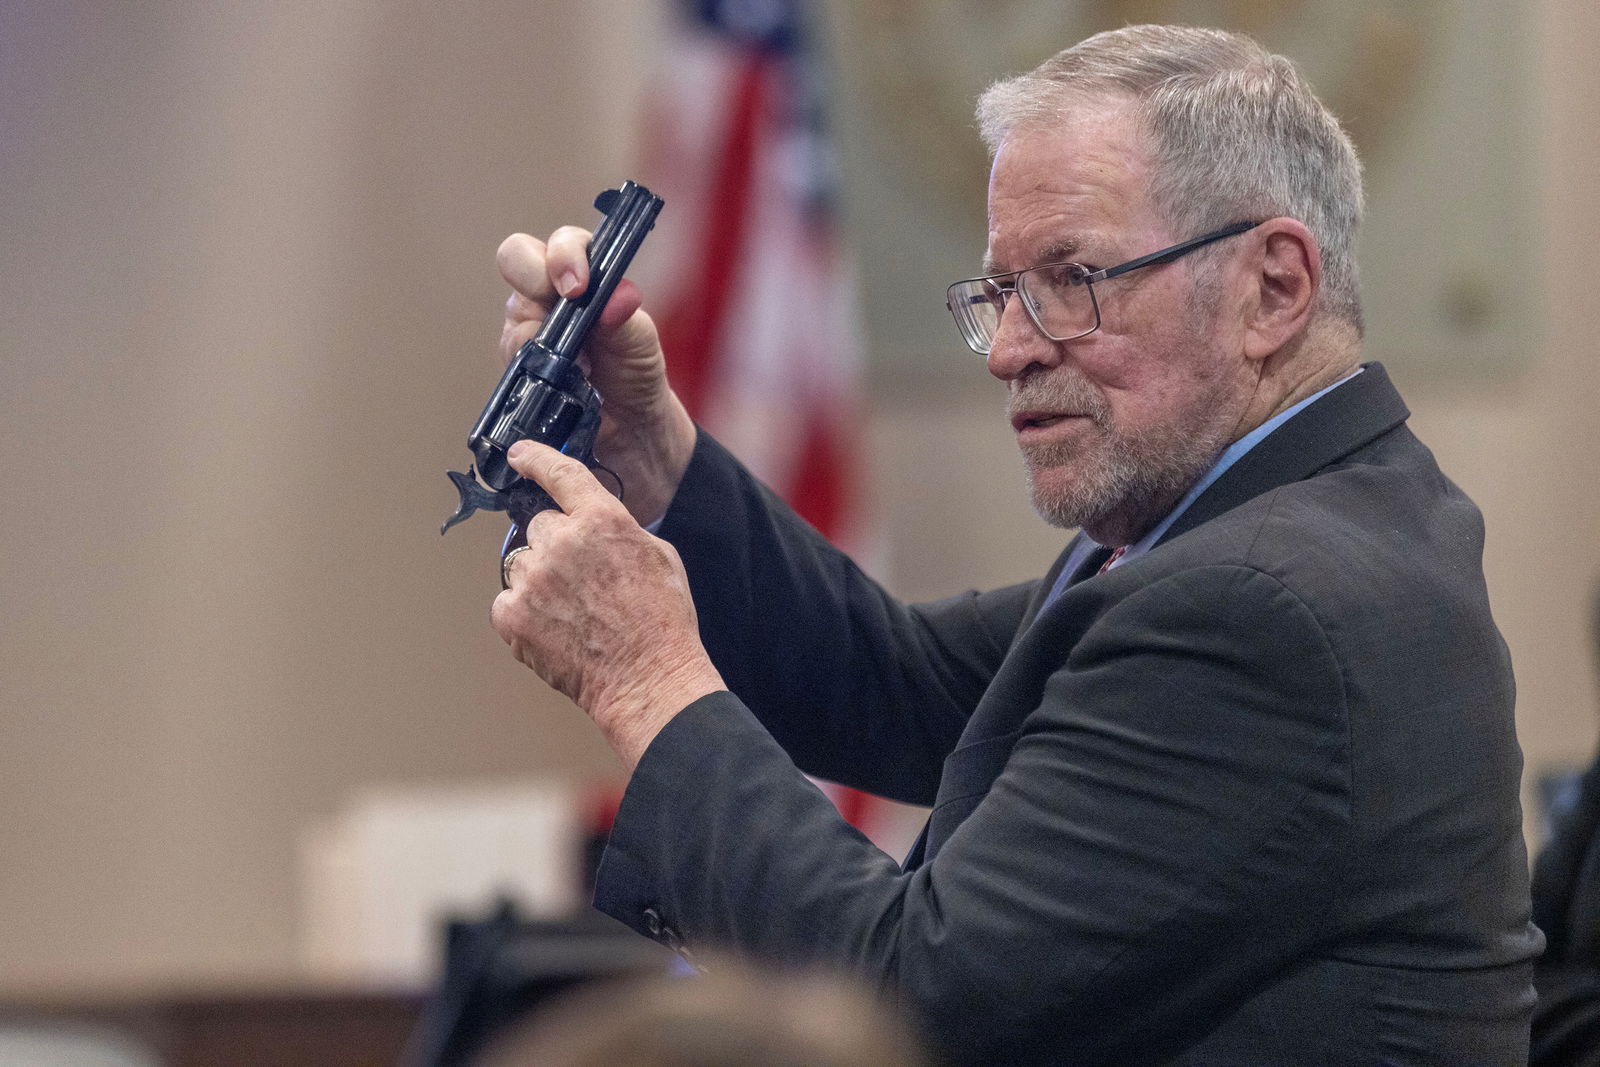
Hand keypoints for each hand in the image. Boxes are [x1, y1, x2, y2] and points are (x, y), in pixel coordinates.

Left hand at [490, 439, 724, 769]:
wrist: (647, 678)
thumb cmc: (662, 621)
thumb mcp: (658, 555)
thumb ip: (618, 528)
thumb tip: (591, 525)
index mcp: (602, 518)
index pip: (560, 473)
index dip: (536, 459)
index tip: (519, 454)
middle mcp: (561, 541)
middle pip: (540, 526)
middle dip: (557, 547)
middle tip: (584, 582)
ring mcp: (532, 579)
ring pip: (523, 564)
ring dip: (541, 580)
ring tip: (575, 613)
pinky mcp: (512, 615)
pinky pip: (508, 601)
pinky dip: (525, 614)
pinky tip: (558, 630)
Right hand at [497, 229, 696, 525]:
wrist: (632, 431)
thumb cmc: (634, 374)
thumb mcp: (640, 342)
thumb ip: (626, 317)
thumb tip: (617, 296)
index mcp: (577, 277)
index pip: (558, 243)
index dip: (561, 255)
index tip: (579, 286)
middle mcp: (543, 298)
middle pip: (515, 258)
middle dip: (535, 278)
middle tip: (565, 305)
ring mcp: (524, 334)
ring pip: (513, 320)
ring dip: (547, 342)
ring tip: (583, 368)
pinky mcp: (516, 372)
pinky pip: (511, 366)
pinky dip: (538, 377)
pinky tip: (565, 388)